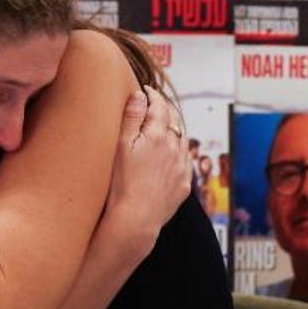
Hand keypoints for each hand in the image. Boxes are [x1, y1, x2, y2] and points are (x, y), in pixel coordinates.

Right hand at [103, 88, 190, 247]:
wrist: (136, 218)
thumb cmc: (122, 182)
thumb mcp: (121, 145)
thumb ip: (132, 117)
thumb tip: (140, 95)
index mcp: (159, 135)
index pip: (159, 106)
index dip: (153, 95)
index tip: (146, 90)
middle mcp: (175, 148)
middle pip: (173, 121)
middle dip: (164, 110)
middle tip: (154, 105)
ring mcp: (181, 167)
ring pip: (183, 139)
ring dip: (174, 129)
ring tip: (164, 127)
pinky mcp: (184, 184)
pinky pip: (186, 160)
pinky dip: (179, 151)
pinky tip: (172, 154)